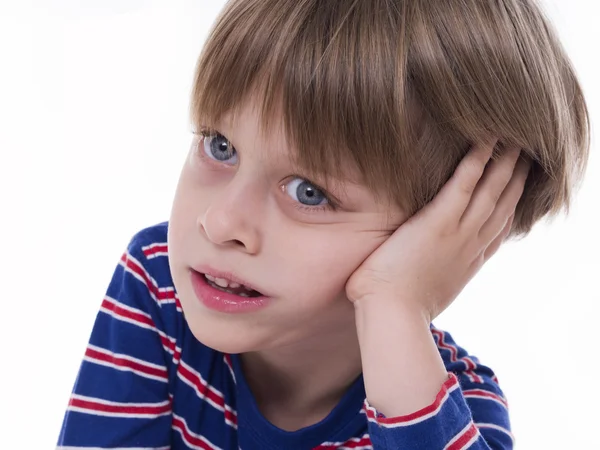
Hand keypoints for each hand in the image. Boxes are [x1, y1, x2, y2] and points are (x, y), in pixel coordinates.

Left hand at [346, 139, 530, 321]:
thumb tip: (420, 279)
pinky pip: (464, 183)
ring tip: (515, 142)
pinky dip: (477, 160)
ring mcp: (457, 233)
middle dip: (516, 181)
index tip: (517, 194)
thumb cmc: (396, 311)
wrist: (391, 318)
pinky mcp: (438, 221)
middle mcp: (470, 247)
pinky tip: (485, 139)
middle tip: (527, 159)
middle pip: (502, 206)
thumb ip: (430, 280)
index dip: (510, 210)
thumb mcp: (424, 295)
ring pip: (491, 191)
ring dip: (505, 164)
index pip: (495, 232)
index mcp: (466, 265)